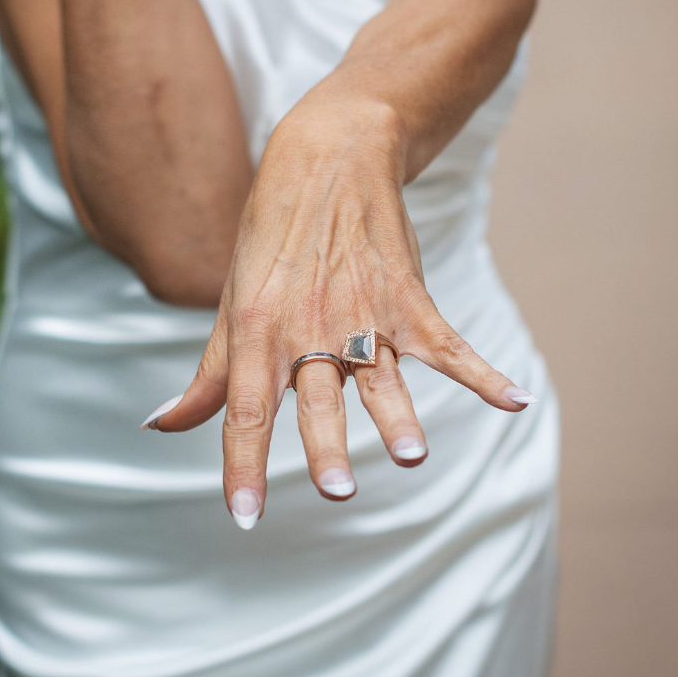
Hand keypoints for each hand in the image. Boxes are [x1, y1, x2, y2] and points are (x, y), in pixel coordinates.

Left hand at [146, 94, 535, 528]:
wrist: (327, 158)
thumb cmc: (270, 240)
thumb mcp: (232, 302)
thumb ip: (210, 375)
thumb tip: (162, 424)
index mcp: (258, 329)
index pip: (246, 408)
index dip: (242, 465)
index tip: (245, 518)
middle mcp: (309, 324)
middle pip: (317, 397)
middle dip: (326, 444)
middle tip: (336, 491)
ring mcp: (362, 312)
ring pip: (380, 375)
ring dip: (398, 415)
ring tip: (411, 454)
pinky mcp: (407, 297)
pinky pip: (448, 344)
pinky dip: (484, 374)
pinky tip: (515, 401)